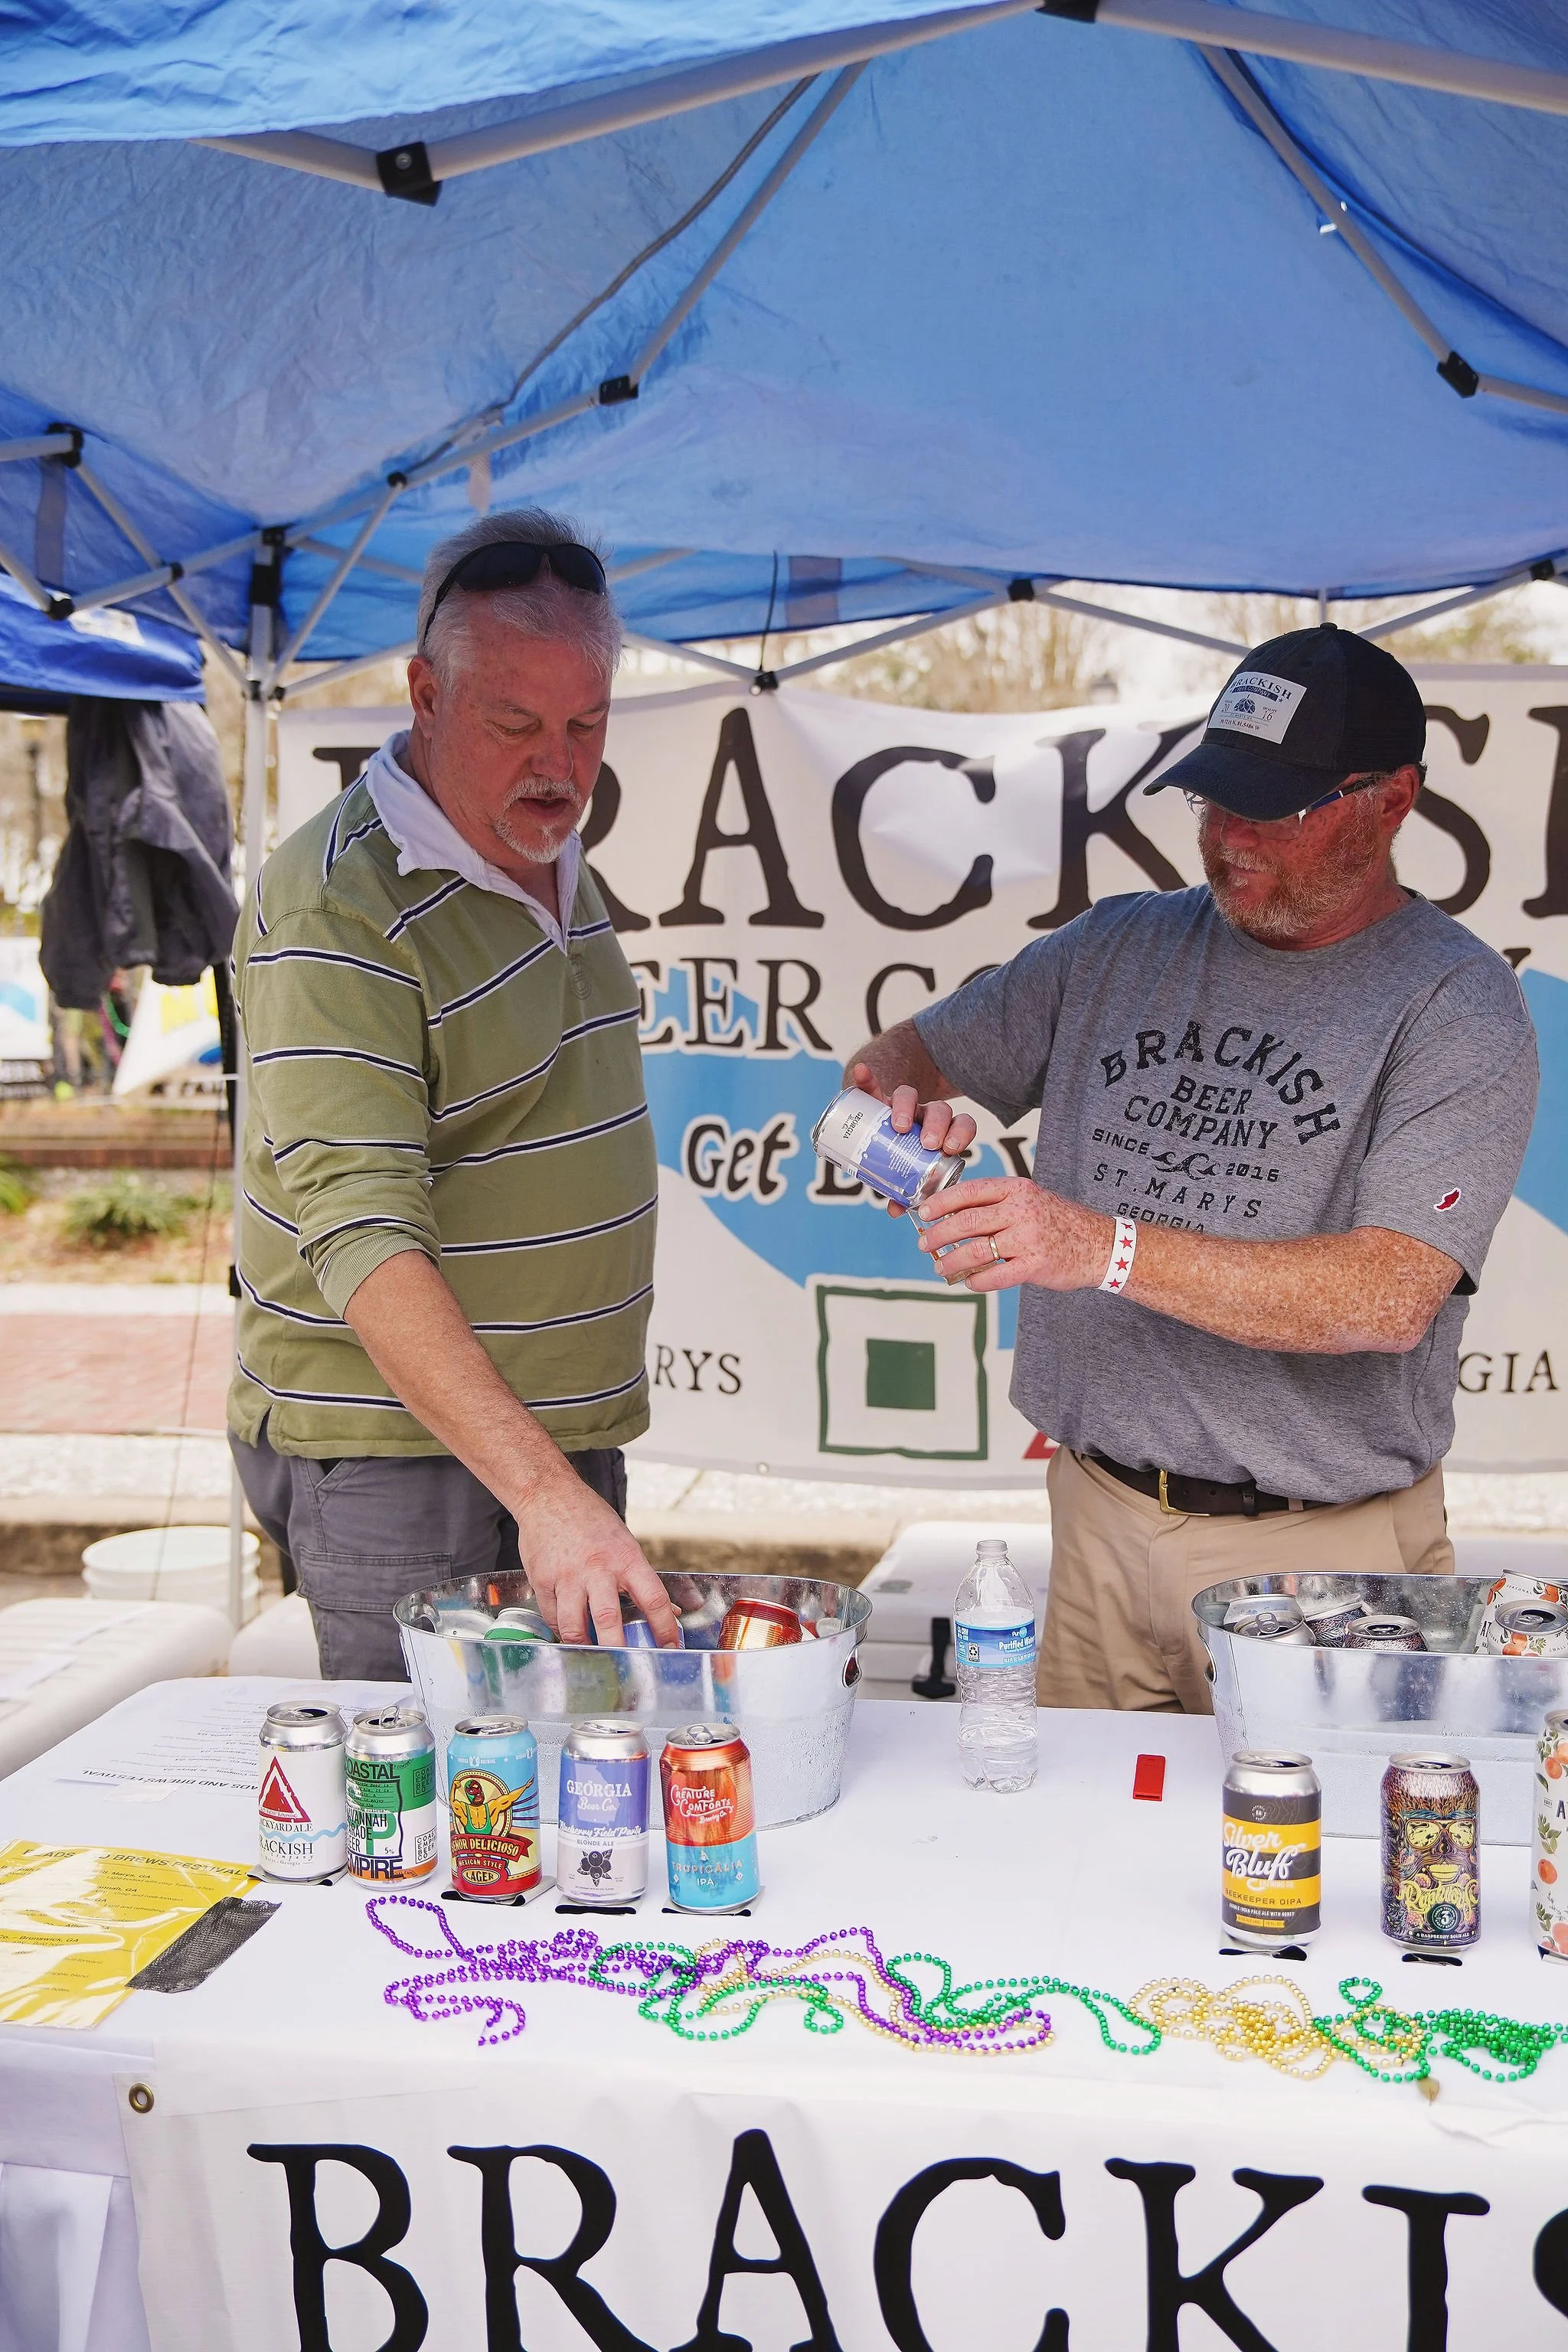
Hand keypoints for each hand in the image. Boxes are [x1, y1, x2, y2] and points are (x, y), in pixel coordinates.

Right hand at [513, 1469, 680, 1646]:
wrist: (548, 1495)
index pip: (653, 1598)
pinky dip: (561, 1630)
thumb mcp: (625, 1542)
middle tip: (626, 1669)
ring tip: (592, 1657)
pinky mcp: (542, 1580)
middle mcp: (597, 1569)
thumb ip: (640, 1578)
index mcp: (625, 1558)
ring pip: (574, 1625)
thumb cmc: (591, 1519)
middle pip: (608, 1619)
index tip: (670, 1647)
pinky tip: (569, 1633)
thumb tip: (667, 1611)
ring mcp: (567, 1576)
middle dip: (618, 1649)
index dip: (664, 1627)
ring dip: (584, 1647)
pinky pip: (552, 1616)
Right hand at [846, 1061, 976, 1218]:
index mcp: (941, 1132)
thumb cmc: (901, 1160)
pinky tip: (860, 1072)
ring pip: (910, 1095)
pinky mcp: (876, 1097)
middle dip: (936, 1124)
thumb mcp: (907, 1174)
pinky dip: (866, 1077)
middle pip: (939, 1110)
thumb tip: (897, 1211)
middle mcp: (925, 1115)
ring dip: (906, 1107)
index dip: (960, 1133)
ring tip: (899, 1125)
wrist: (879, 1134)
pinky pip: (872, 1084)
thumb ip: (903, 1190)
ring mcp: (902, 1105)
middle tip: (928, 1143)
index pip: (961, 1125)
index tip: (951, 1148)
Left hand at [913, 1176, 1114, 1292]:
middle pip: (967, 1221)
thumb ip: (997, 1203)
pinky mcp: (1036, 1265)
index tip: (923, 1213)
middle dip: (939, 1235)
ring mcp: (1029, 1238)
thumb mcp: (1030, 1199)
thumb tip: (952, 1213)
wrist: (1100, 1244)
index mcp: (1017, 1189)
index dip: (941, 1203)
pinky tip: (969, 1282)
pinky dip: (977, 1281)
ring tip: (940, 1267)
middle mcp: (1022, 1210)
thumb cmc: (1058, 1222)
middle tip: (924, 1244)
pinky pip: (996, 1275)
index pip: (970, 1191)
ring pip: (977, 1251)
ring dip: (952, 1261)